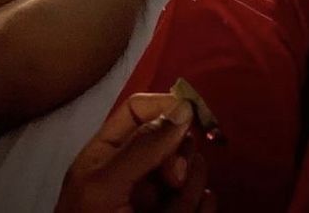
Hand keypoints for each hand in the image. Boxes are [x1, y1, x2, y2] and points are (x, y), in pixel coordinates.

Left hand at [56, 93, 215, 212]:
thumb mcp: (103, 189)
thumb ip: (140, 148)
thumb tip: (182, 110)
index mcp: (108, 153)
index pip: (140, 109)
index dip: (166, 105)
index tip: (190, 116)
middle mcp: (136, 169)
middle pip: (175, 136)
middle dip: (181, 155)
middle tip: (173, 180)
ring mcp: (158, 197)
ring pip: (194, 168)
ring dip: (191, 188)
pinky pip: (205, 200)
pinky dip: (203, 206)